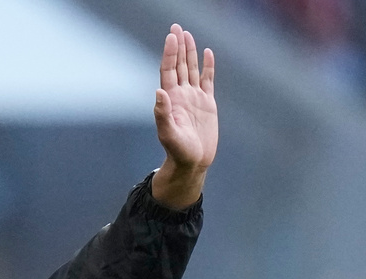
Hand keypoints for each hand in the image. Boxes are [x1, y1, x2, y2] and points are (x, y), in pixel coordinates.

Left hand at [151, 24, 217, 207]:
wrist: (192, 162)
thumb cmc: (178, 152)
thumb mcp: (169, 135)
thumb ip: (162, 115)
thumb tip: (159, 92)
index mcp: (170, 100)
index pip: (168, 70)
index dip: (169, 53)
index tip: (171, 36)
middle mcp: (181, 95)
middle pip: (178, 65)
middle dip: (177, 46)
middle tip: (176, 26)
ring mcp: (194, 98)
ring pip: (191, 69)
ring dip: (189, 52)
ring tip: (187, 34)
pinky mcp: (207, 103)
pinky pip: (207, 80)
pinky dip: (207, 66)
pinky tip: (207, 53)